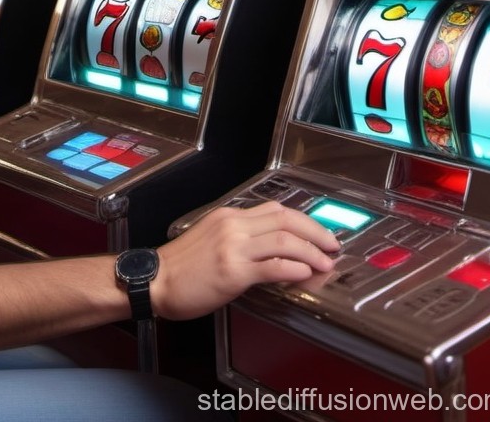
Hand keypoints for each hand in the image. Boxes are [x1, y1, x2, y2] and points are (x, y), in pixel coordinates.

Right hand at [151, 200, 338, 319]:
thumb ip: (239, 238)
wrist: (156, 280)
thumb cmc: (181, 266)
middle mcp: (233, 225)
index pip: (275, 210)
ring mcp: (234, 247)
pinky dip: (295, 269)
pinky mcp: (234, 271)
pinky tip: (305, 274)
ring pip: (285, 240)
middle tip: (332, 245)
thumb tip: (271, 249)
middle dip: (315, 232)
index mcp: (228, 216)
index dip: (303, 220)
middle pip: (286, 219)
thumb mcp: (211, 239)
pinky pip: (273, 266)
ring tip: (326, 263)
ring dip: (312, 252)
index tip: (319, 232)